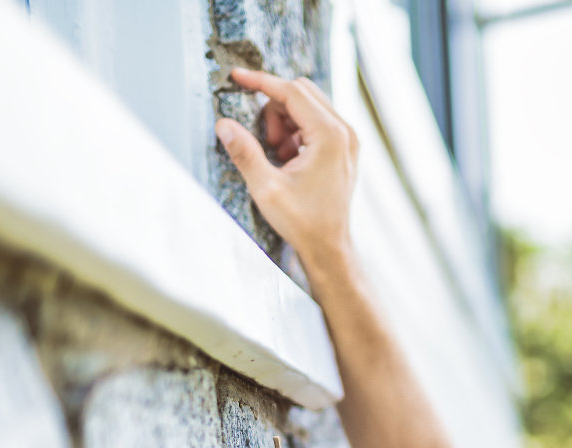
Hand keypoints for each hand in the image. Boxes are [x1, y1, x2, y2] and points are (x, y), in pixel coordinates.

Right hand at [216, 68, 358, 265]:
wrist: (329, 246)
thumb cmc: (303, 222)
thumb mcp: (266, 189)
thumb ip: (245, 153)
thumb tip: (223, 124)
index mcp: (330, 136)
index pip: (292, 91)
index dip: (261, 82)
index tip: (236, 77)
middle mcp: (345, 132)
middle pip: (301, 92)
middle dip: (274, 109)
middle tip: (266, 144)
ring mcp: (348, 139)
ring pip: (308, 105)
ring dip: (284, 121)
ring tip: (279, 156)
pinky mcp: (345, 147)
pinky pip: (316, 121)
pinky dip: (296, 132)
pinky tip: (289, 160)